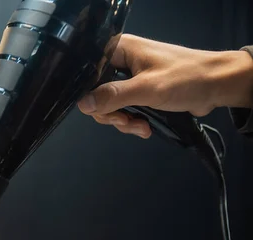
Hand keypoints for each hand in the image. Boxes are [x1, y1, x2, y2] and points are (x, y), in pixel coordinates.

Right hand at [77, 34, 252, 137]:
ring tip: (140, 127)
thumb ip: (113, 96)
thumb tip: (82, 104)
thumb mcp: (146, 88)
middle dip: (111, 113)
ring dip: (123, 121)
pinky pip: (124, 109)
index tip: (105, 111)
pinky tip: (144, 128)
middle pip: (98, 93)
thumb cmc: (186, 79)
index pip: (89, 73)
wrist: (219, 85)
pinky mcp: (140, 91)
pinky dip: (132, 121)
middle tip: (127, 121)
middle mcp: (121, 61)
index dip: (91, 95)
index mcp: (119, 50)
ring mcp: (130, 77)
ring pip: (111, 105)